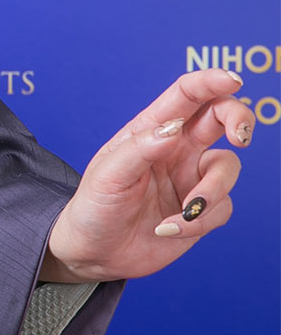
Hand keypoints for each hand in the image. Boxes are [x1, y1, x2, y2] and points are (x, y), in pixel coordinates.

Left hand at [41, 70, 252, 283]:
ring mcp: (191, 178)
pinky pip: (222, 209)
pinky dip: (198, 222)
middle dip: (240, 120)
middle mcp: (177, 148)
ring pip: (228, 168)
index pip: (187, 94)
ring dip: (212, 192)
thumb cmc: (94, 205)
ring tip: (183, 214)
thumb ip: (141, 148)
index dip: (211, 81)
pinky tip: (167, 230)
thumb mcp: (108, 174)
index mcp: (151, 129)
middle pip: (221, 117)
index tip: (233, 81)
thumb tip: (174, 128)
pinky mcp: (201, 210)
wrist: (94, 253)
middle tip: (240, 137)